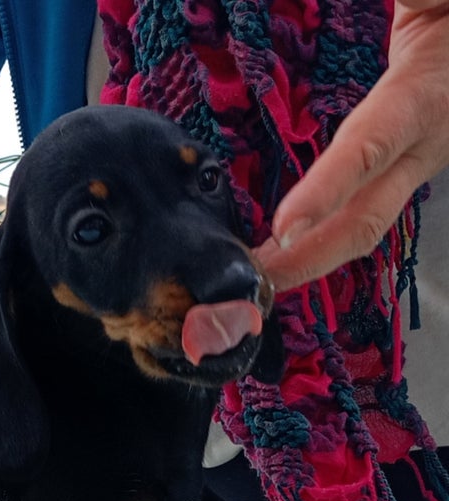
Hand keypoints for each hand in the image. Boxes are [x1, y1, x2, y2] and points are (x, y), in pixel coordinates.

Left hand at [254, 0, 448, 289]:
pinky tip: (287, 246)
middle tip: (257, 284)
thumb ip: (421, 0)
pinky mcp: (405, 162)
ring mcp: (417, 159)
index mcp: (423, 96)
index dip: (327, 191)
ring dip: (314, 256)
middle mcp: (422, 142)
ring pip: (365, 222)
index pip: (369, 149)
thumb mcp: (437, 2)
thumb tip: (408, 3)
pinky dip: (324, 235)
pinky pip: (362, 207)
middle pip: (365, 217)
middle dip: (311, 260)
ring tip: (260, 275)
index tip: (285, 228)